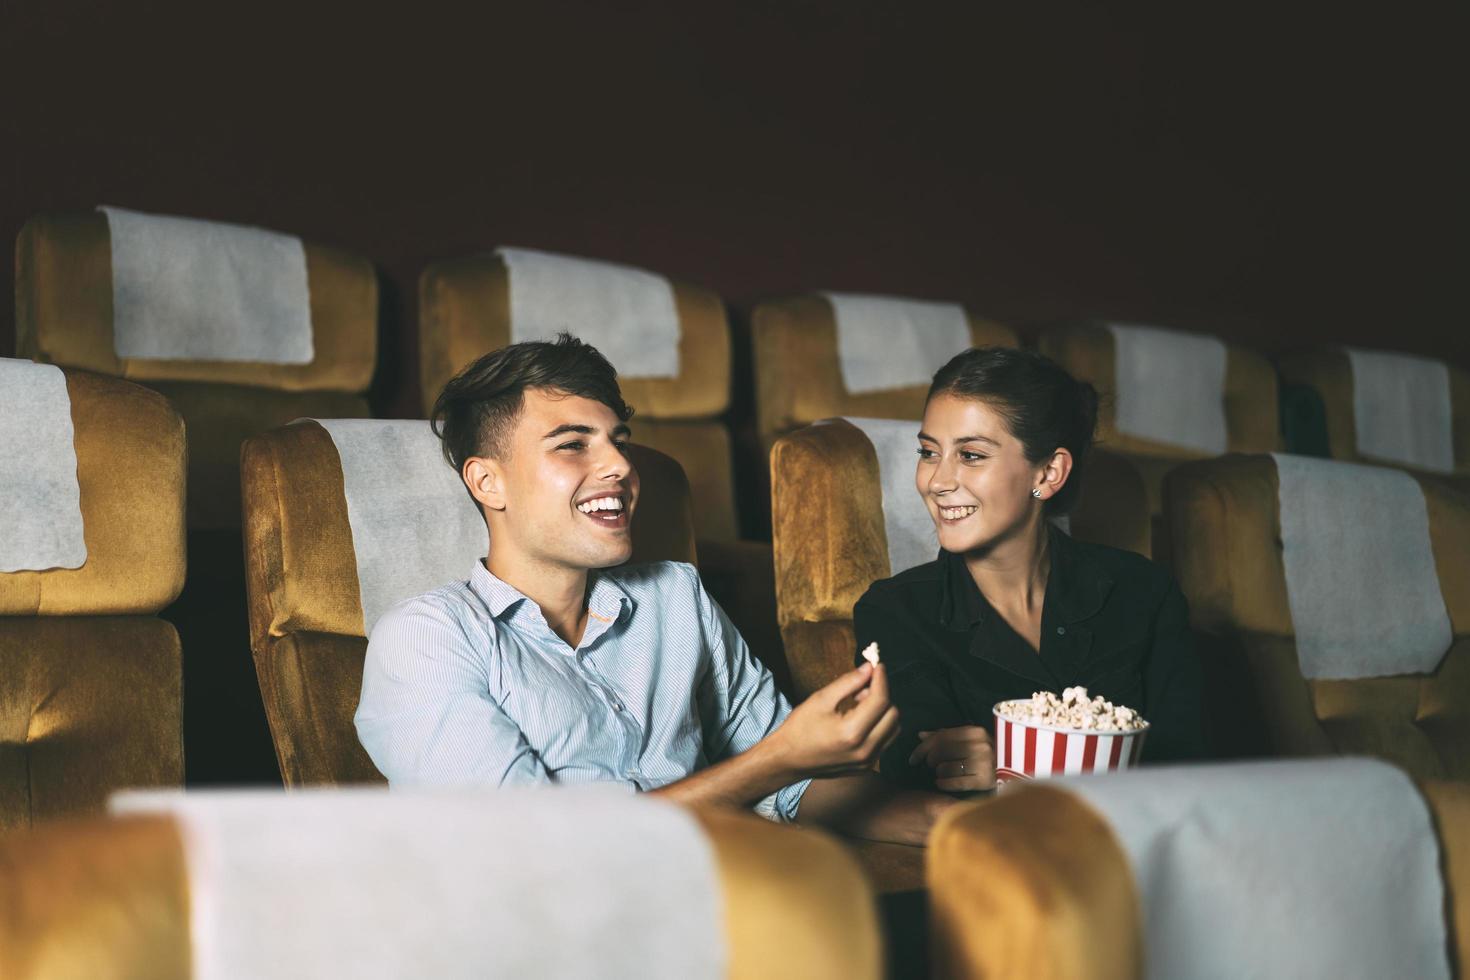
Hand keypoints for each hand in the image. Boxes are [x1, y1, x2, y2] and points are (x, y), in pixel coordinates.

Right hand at [769, 663, 900, 779]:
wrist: (787, 761)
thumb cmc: (799, 729)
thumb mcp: (820, 700)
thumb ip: (848, 682)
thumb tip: (869, 668)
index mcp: (852, 732)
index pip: (880, 701)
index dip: (881, 679)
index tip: (877, 666)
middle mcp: (865, 750)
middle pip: (893, 714)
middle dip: (883, 694)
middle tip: (865, 685)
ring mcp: (868, 761)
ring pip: (893, 728)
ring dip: (884, 711)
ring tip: (861, 703)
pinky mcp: (867, 766)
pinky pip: (885, 740)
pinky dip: (880, 725)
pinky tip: (861, 718)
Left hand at [909, 726, 994, 790]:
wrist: (1015, 771)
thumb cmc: (987, 753)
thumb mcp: (971, 740)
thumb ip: (946, 736)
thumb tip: (920, 735)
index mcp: (976, 731)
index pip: (941, 737)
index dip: (923, 748)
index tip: (913, 758)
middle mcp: (981, 745)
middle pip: (941, 751)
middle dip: (929, 759)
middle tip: (929, 765)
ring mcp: (984, 763)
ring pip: (946, 767)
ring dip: (938, 772)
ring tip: (941, 773)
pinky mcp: (985, 780)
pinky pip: (955, 782)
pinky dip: (943, 783)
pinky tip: (939, 783)